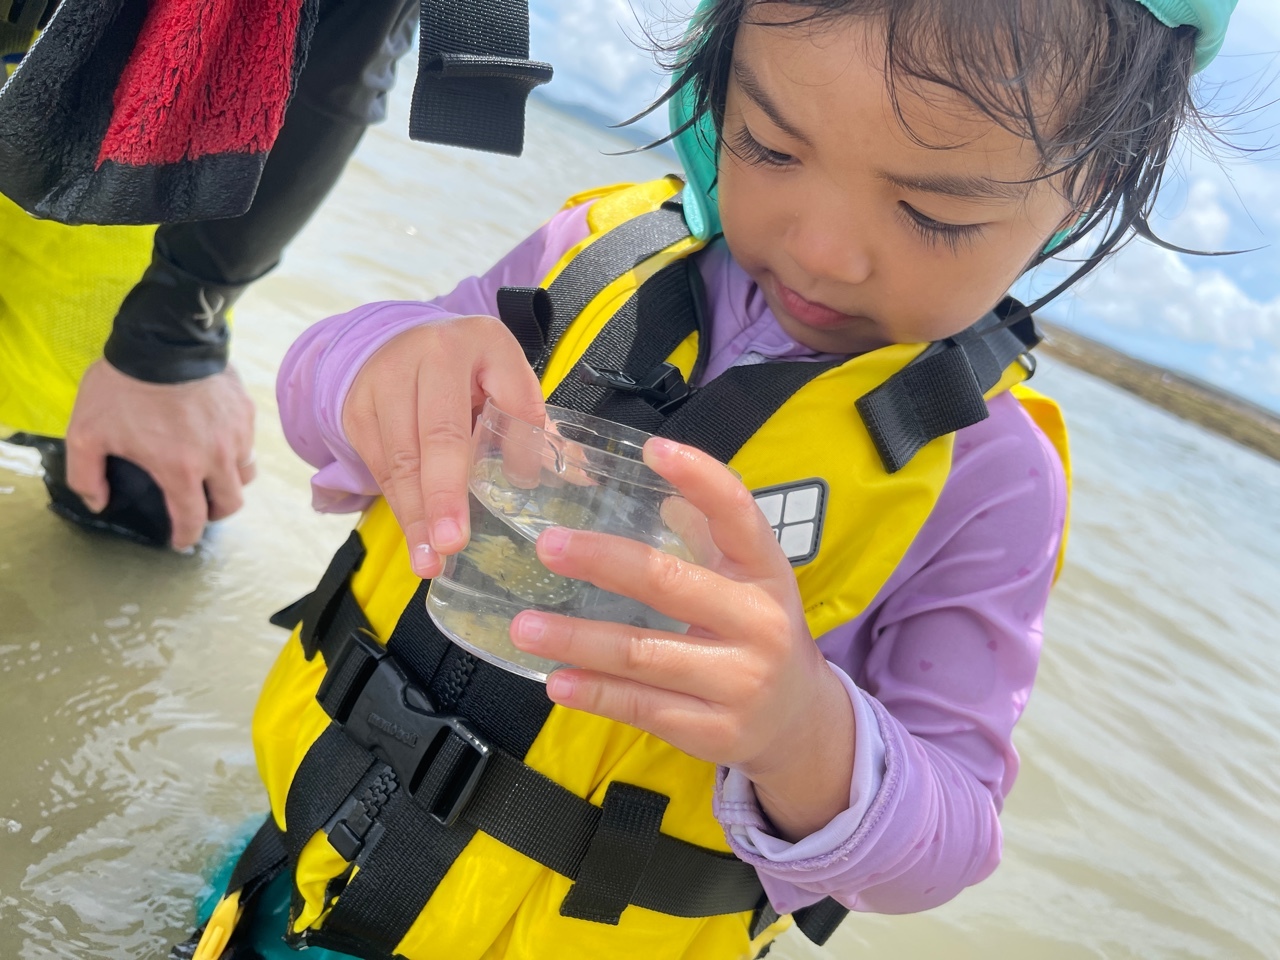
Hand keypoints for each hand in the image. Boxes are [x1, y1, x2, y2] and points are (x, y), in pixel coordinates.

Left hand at [65, 360, 255, 549]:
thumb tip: (98, 502)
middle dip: (216, 511)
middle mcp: (217, 458)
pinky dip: (235, 446)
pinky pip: (247, 439)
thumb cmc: (123, 387)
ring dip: (231, 479)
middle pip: (232, 502)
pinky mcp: (246, 410)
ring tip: (213, 469)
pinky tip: (216, 434)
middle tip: (200, 506)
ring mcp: (236, 433)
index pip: (193, 519)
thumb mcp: (85, 433)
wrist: (163, 339)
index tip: (181, 541)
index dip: (187, 536)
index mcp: (180, 470)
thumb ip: (86, 475)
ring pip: (246, 471)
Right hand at [341, 316, 544, 577]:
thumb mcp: (507, 379)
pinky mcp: (356, 411)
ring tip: (431, 561)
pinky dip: (400, 509)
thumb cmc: (467, 370)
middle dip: (444, 493)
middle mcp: (428, 355)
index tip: (519, 488)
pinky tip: (416, 542)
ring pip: (401, 459)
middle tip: (452, 543)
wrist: (395, 342)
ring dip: (416, 516)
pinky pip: (380, 469)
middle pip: (439, 433)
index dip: (514, 446)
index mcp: (483, 341)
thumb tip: (580, 476)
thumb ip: (535, 425)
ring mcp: (384, 382)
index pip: (507, 397)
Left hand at [509, 438, 855, 839]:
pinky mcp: (714, 730)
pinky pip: (642, 707)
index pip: (738, 514)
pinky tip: (556, 681)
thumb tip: (653, 487)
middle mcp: (758, 622)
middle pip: (671, 583)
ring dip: (577, 638)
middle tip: (548, 546)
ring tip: (526, 626)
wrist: (798, 722)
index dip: (700, 477)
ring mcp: (738, 680)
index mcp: (765, 572)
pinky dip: (595, 694)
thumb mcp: (748, 581)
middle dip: (603, 561)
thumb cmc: (756, 633)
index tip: (653, 448)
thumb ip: (705, 537)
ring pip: (643, 653)